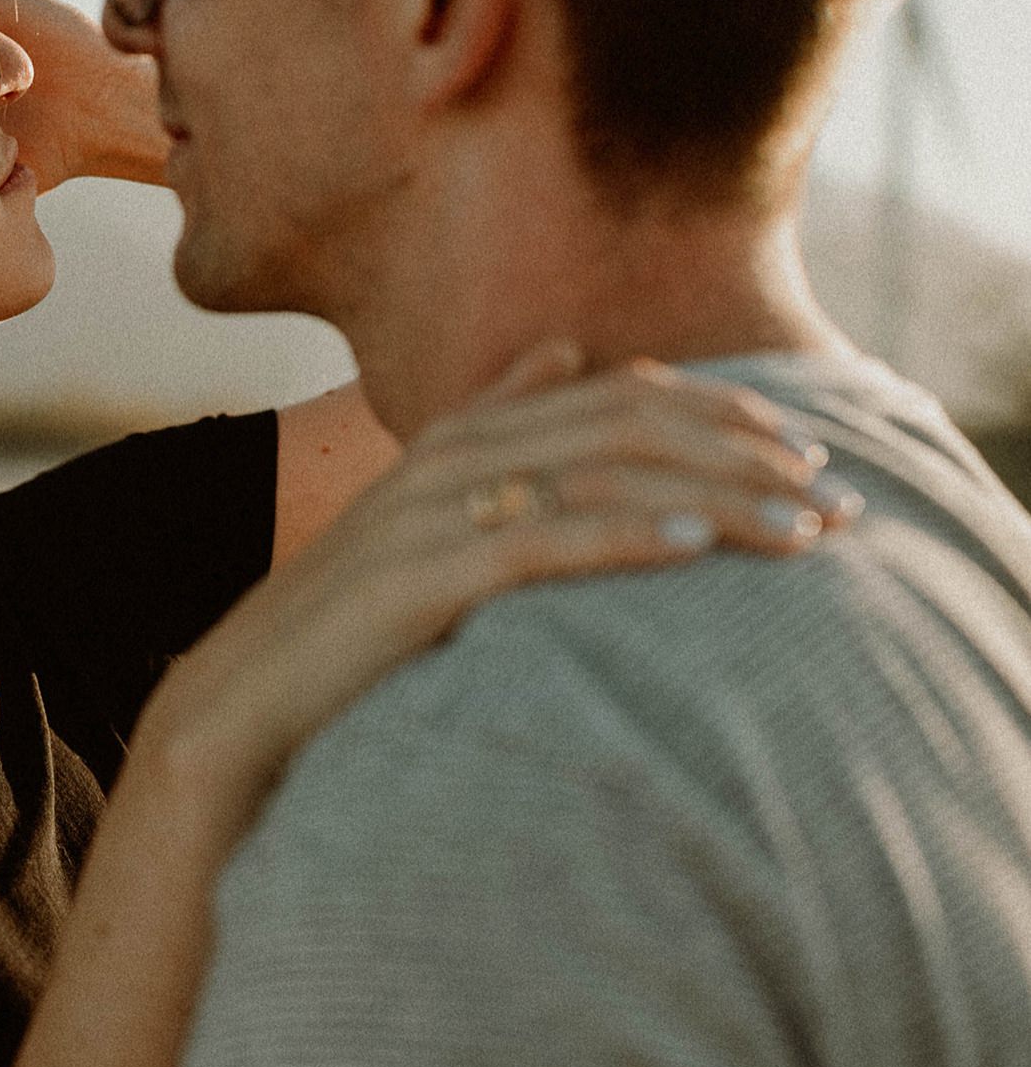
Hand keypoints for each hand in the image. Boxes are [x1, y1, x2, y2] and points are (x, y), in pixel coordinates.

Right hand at [136, 342, 862, 780]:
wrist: (233, 715)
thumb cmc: (340, 641)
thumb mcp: (426, 527)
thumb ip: (493, 439)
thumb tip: (569, 351)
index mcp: (450, 442)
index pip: (611, 392)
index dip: (717, 411)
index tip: (802, 454)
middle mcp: (439, 461)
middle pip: (619, 421)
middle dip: (741, 452)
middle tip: (833, 496)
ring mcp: (421, 516)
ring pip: (593, 472)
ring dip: (712, 496)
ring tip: (799, 529)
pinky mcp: (410, 580)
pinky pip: (533, 541)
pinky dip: (619, 538)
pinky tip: (692, 549)